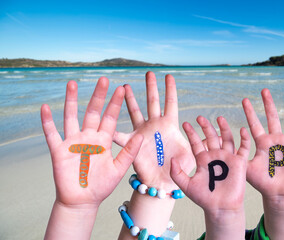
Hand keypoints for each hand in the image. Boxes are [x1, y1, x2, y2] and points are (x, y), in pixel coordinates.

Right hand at [41, 77, 142, 207]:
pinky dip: (47, 122)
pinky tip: (45, 108)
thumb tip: (141, 137)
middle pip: (93, 112)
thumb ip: (129, 152)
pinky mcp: (59, 151)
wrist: (83, 202)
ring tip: (72, 84)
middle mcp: (89, 137)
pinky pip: (52, 134)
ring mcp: (73, 143)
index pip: (110, 118)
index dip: (115, 103)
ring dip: (71, 101)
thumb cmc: (102, 186)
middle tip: (103, 79)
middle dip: (98, 96)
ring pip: (71, 117)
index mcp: (104, 141)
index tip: (122, 88)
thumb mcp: (119, 168)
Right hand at [113, 72, 194, 189]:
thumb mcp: (193, 153)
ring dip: (130, 99)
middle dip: (151, 87)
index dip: (170, 89)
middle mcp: (155, 126)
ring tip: (126, 86)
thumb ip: (200, 142)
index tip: (169, 75)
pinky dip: (113, 129)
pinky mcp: (133, 143)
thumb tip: (213, 134)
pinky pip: (120, 135)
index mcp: (170, 126)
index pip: (170, 103)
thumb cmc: (179, 168)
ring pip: (135, 112)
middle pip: (152, 102)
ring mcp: (143, 133)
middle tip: (149, 73)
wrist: (164, 183)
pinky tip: (105, 118)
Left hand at [171, 116, 249, 239]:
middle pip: (211, 137)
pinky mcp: (239, 162)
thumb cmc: (204, 198)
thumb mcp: (187, 185)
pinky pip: (243, 148)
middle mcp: (215, 156)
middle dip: (205, 127)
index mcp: (203, 159)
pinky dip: (244, 139)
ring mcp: (227, 158)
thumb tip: (172, 159)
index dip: (191, 133)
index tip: (185, 124)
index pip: (196, 143)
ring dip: (224, 128)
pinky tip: (242, 130)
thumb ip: (177, 173)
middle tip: (200, 117)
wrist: (220, 208)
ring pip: (226, 139)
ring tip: (219, 118)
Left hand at [243, 89, 283, 198]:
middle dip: (268, 104)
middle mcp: (275, 139)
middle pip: (272, 117)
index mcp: (262, 142)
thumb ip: (242, 152)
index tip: (244, 99)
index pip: (254, 124)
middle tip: (264, 90)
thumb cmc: (261, 182)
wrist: (278, 193)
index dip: (249, 112)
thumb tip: (240, 133)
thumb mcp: (247, 167)